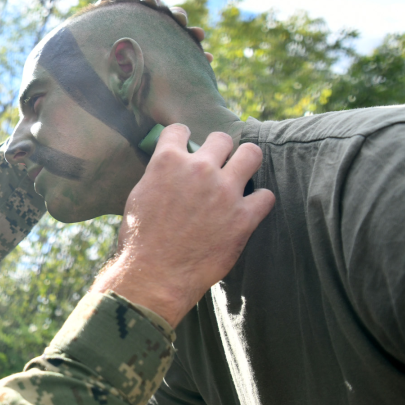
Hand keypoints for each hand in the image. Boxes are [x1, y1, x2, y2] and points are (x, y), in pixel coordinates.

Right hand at [91, 124, 274, 325]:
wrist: (153, 274)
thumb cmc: (139, 239)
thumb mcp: (138, 196)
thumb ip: (158, 176)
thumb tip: (169, 170)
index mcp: (167, 162)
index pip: (179, 130)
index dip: (182, 137)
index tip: (186, 144)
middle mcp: (199, 169)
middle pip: (222, 138)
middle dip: (219, 150)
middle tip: (216, 165)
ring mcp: (225, 192)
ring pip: (252, 154)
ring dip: (246, 162)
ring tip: (240, 174)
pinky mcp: (244, 217)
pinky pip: (266, 196)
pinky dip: (259, 202)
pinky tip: (249, 209)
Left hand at [98, 0, 213, 62]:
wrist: (109, 68)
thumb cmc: (106, 41)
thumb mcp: (103, 25)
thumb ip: (106, 9)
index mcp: (144, 16)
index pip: (152, 5)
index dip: (153, 2)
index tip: (148, 3)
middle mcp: (161, 27)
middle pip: (174, 16)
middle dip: (177, 16)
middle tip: (178, 19)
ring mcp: (171, 43)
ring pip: (187, 35)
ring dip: (194, 33)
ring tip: (199, 35)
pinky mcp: (177, 61)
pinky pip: (193, 58)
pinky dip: (201, 57)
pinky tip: (207, 59)